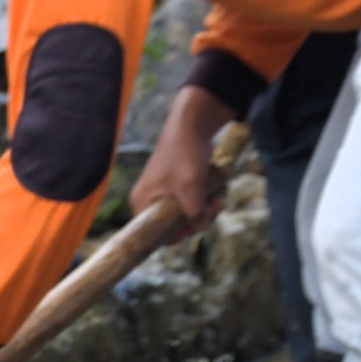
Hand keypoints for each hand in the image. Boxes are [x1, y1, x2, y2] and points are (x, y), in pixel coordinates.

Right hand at [128, 85, 234, 238]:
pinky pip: (191, 201)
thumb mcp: (189, 189)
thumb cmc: (183, 158)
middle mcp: (150, 200)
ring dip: (205, 210)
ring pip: (186, 213)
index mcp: (142, 203)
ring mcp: (165, 192)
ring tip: (218, 200)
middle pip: (173, 224)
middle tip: (213, 208)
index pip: (155, 233)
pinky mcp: (179, 185)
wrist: (191, 127)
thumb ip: (194, 214)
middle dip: (196, 219)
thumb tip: (200, 228)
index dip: (177, 234)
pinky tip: (216, 194)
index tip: (195, 226)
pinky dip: (204, 200)